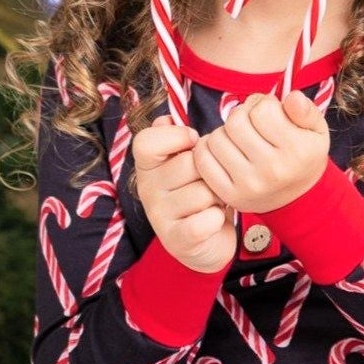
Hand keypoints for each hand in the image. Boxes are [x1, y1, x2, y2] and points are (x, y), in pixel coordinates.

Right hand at [132, 115, 235, 272]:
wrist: (205, 243)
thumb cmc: (197, 194)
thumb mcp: (185, 164)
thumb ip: (174, 140)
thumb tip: (165, 119)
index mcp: (147, 168)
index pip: (146, 142)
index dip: (175, 137)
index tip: (193, 142)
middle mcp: (147, 190)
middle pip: (188, 164)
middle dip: (209, 172)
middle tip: (209, 182)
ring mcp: (159, 217)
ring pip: (203, 192)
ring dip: (217, 197)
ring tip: (213, 202)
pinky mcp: (177, 240)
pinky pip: (207, 219)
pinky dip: (217, 219)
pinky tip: (214, 220)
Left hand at [192, 91, 330, 213]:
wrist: (297, 198)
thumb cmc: (302, 156)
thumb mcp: (316, 130)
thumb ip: (307, 110)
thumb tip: (292, 97)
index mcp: (296, 151)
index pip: (263, 109)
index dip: (263, 103)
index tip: (268, 113)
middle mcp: (273, 170)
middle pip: (236, 121)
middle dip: (241, 115)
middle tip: (250, 123)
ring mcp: (249, 185)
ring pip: (216, 137)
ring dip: (224, 131)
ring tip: (238, 138)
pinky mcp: (230, 195)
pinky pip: (202, 159)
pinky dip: (207, 147)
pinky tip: (222, 149)